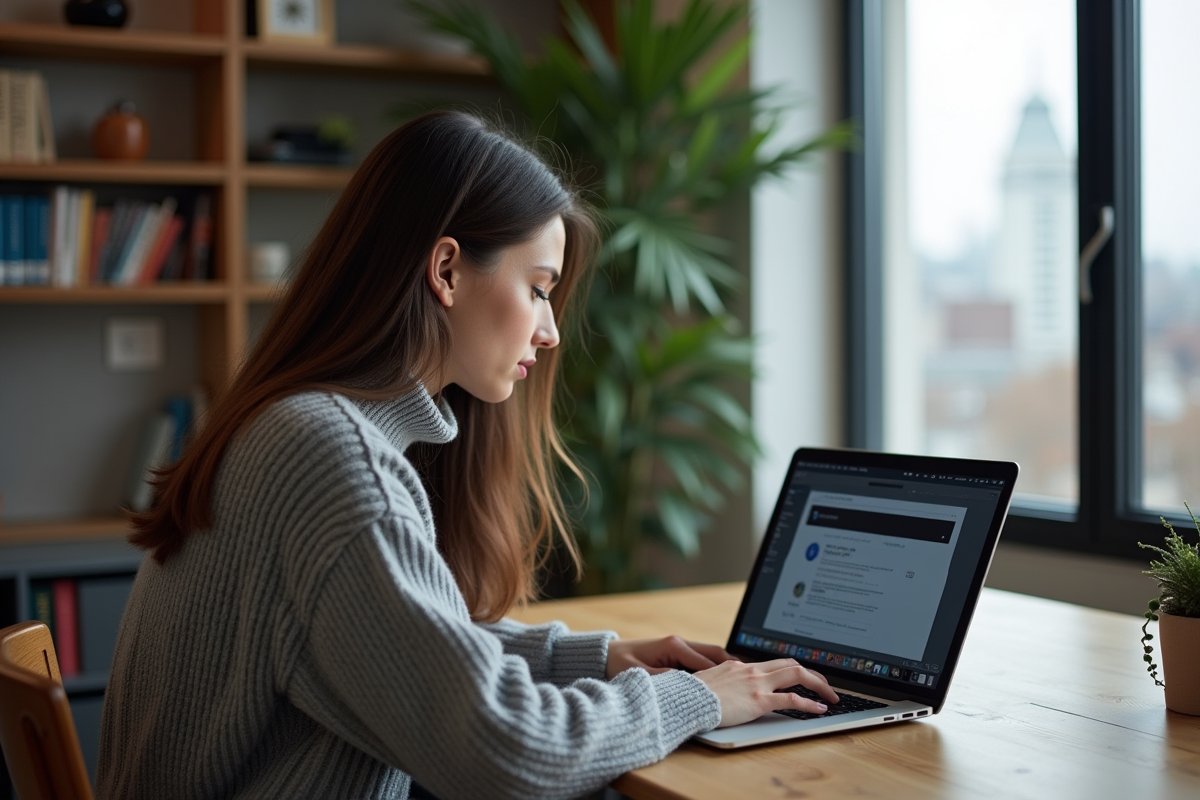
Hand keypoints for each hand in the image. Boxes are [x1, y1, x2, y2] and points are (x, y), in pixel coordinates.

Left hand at [605, 635, 737, 679]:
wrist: (605, 655)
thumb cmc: (619, 664)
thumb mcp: (641, 674)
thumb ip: (664, 679)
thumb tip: (687, 686)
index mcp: (674, 645)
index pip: (706, 662)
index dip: (723, 675)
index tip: (740, 687)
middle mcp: (680, 643)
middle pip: (715, 653)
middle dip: (733, 666)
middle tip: (752, 678)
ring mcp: (679, 646)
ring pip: (711, 655)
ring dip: (726, 666)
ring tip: (745, 679)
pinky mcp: (676, 652)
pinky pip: (701, 659)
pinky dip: (715, 667)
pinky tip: (725, 679)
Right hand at [694, 659, 839, 727]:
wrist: (686, 700)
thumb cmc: (691, 695)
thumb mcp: (707, 682)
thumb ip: (721, 683)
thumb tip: (722, 689)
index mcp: (738, 665)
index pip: (772, 663)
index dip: (790, 669)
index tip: (800, 677)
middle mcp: (751, 670)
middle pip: (790, 664)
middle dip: (811, 674)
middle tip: (824, 684)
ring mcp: (756, 684)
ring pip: (797, 675)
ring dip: (818, 684)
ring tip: (831, 696)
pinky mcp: (759, 700)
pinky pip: (791, 699)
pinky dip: (809, 703)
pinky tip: (819, 708)